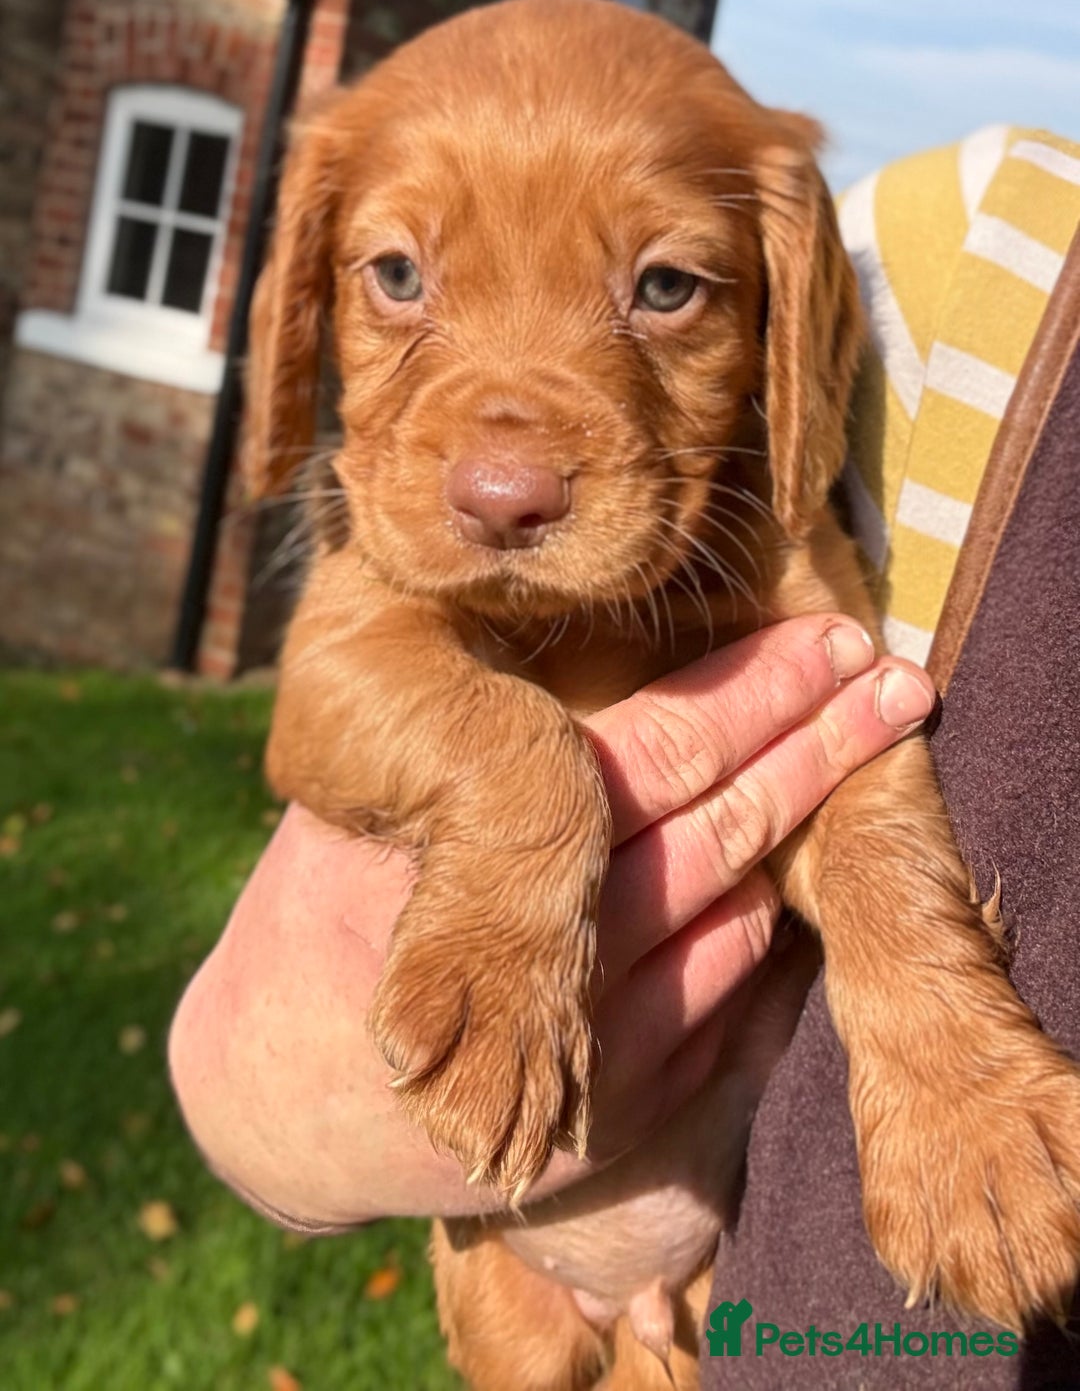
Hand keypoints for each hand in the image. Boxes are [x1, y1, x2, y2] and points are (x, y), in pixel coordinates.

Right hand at [168, 617, 932, 1227]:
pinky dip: (762, 934)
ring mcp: (587, 1044)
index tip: (829, 634)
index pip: (656, 753)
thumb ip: (457, 728)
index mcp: (477, 846)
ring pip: (736, 913)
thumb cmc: (325, 905)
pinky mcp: (610, 1118)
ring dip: (804, 829)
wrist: (289, 1090)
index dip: (758, 691)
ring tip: (865, 744)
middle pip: (721, 828)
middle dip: (819, 744)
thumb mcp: (358, 796)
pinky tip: (787, 874)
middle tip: (891, 678)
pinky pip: (723, 1009)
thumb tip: (545, 599)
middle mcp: (547, 949)